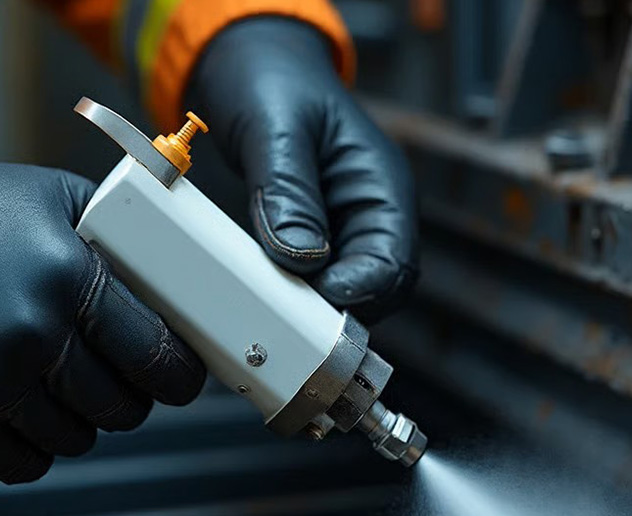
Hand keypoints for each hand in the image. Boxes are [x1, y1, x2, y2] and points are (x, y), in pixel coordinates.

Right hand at [0, 135, 204, 482]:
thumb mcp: (59, 201)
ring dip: (77, 425)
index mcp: (70, 276)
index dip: (178, 377)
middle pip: (121, 408)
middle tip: (111, 381)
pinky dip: (32, 451)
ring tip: (56, 391)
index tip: (177, 380)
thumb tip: (173, 289)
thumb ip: (119, 241)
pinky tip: (24, 420)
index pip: (157, 356)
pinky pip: (19, 464)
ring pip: (73, 441)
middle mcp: (32, 331)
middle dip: (128, 401)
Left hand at [192, 17, 417, 323]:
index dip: (360, 290)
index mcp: (381, 187)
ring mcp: (339, 233)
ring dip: (312, 306)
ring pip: (342, 294)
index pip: (393, 262)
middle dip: (337, 308)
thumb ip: (288, 190)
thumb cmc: (275, 86)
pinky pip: (309, 282)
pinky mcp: (310, 242)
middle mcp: (368, 217)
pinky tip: (264, 289)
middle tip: (291, 312)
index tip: (317, 296)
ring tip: (274, 302)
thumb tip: (299, 255)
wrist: (254, 72)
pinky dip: (291, 293)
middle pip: (375, 291)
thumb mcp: (278, 129)